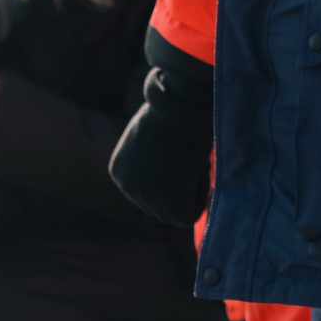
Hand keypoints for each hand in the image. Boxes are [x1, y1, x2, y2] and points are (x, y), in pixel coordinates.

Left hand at [109, 64, 213, 225]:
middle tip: (191, 158)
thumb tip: (165, 172)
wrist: (182, 105)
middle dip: (178, 187)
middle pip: (156, 205)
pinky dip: (201, 197)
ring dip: (190, 191)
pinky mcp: (168, 204)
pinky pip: (189, 216)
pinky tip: (200, 170)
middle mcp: (127, 187)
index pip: (145, 189)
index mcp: (119, 170)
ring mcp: (145, 198)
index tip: (179, 153)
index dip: (168, 176)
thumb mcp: (150, 135)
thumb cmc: (174, 110)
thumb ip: (150, 159)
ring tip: (195, 162)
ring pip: (173, 212)